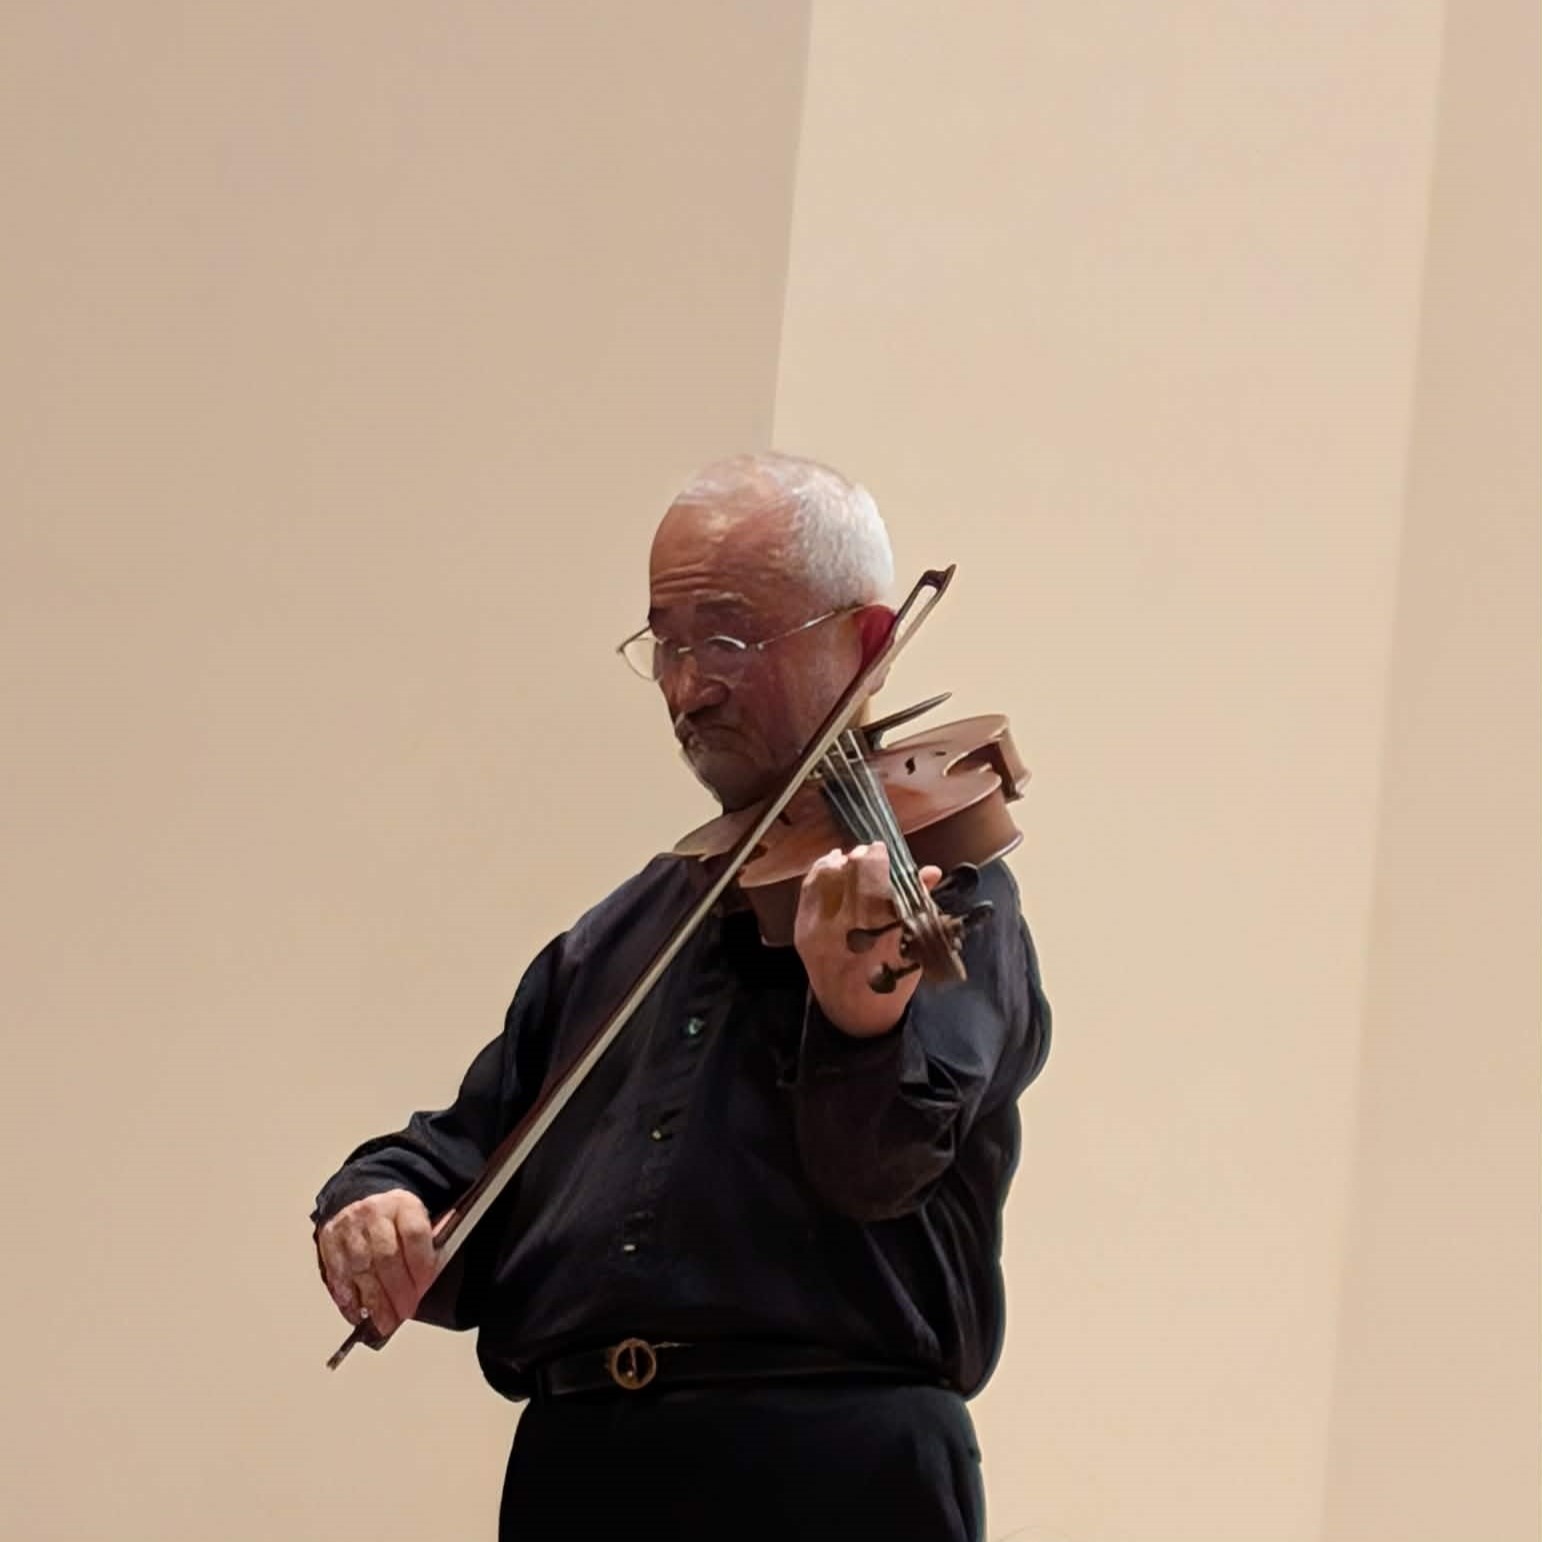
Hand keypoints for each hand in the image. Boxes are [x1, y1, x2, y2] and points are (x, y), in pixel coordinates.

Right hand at [316, 1188, 436, 1336]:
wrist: (362, 1200)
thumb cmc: (395, 1220)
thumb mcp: (416, 1220)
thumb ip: (423, 1246)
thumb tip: (424, 1286)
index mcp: (402, 1204)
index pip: (414, 1233)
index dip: (420, 1264)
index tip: (424, 1288)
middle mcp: (373, 1212)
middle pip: (386, 1255)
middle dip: (398, 1289)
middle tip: (406, 1311)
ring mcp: (348, 1227)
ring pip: (361, 1268)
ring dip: (374, 1301)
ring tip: (384, 1322)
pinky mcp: (328, 1242)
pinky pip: (338, 1275)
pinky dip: (349, 1300)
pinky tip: (359, 1316)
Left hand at [794, 842, 940, 1038]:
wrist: (853, 1013)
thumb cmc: (891, 980)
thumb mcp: (913, 948)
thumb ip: (918, 906)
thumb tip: (929, 871)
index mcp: (881, 934)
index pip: (877, 881)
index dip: (879, 858)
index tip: (885, 850)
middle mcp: (846, 929)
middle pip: (850, 874)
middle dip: (861, 856)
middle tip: (870, 851)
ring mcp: (818, 930)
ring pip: (826, 877)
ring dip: (840, 861)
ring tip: (851, 857)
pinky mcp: (802, 930)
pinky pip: (807, 889)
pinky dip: (819, 871)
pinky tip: (831, 864)